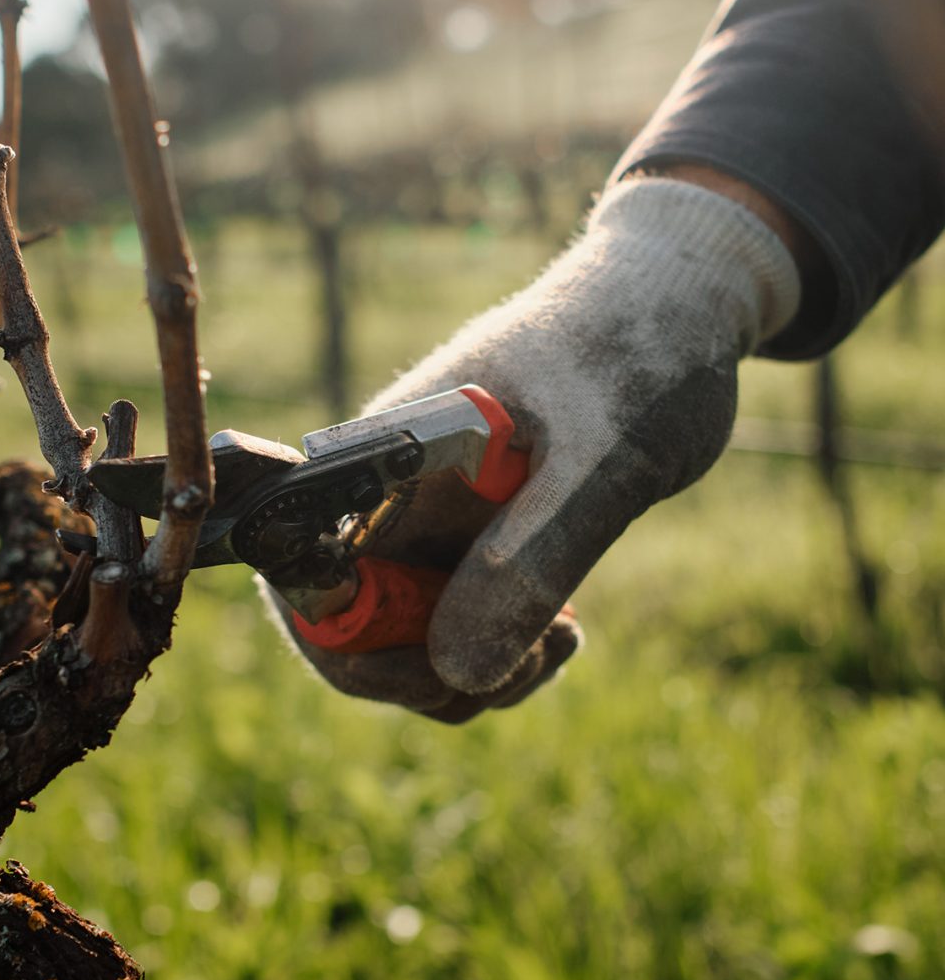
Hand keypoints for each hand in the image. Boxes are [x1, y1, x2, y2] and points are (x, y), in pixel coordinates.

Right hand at [262, 177, 800, 721]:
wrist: (675, 302)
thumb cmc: (636, 353)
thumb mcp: (602, 460)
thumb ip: (531, 559)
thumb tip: (458, 674)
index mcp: (384, 459)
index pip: (304, 580)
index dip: (351, 654)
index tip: (444, 677)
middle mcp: (390, 493)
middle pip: (354, 629)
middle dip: (430, 676)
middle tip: (526, 662)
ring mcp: (430, 517)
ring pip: (413, 637)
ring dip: (479, 670)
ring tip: (559, 640)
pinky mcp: (473, 534)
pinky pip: (461, 621)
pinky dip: (504, 651)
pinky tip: (561, 632)